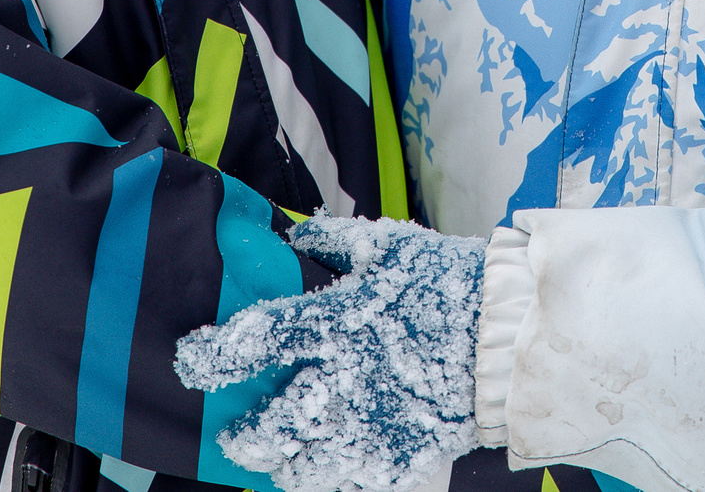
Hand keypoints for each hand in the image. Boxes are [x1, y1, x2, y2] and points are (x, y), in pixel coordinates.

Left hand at [176, 216, 486, 491]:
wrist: (512, 337)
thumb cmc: (450, 283)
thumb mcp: (389, 246)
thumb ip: (333, 243)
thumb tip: (290, 237)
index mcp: (335, 325)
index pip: (256, 341)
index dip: (213, 355)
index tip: (193, 361)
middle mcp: (344, 382)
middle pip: (268, 427)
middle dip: (244, 436)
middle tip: (240, 433)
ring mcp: (371, 427)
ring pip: (301, 468)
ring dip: (283, 464)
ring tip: (282, 458)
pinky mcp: (400, 457)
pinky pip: (349, 481)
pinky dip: (334, 476)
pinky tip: (334, 464)